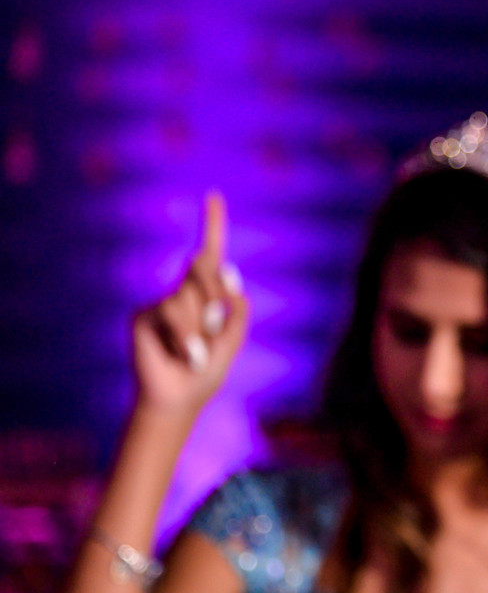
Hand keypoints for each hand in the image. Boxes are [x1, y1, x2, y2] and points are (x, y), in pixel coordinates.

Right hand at [132, 192, 248, 416]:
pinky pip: (173, 312)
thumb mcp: (235, 336)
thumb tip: (226, 271)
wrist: (179, 398)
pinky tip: (187, 356)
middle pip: (206, 270)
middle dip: (217, 298)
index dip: (213, 224)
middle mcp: (184, 291)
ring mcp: (162, 301)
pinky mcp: (144, 314)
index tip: (214, 195)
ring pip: (192, 296)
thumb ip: (237, 304)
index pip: (210, 252)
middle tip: (215, 331)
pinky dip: (187, 337)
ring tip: (198, 354)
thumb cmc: (209, 369)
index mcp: (208, 293)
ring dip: (203, 328)